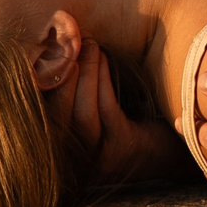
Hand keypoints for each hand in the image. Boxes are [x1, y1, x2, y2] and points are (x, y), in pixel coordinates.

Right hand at [55, 39, 183, 191]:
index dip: (38, 83)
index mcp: (60, 151)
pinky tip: (103, 59)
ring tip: (89, 45)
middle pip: (56, 118)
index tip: (42, 52)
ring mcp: (100, 159)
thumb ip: (68, 90)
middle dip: (60, 76)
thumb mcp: (89, 106)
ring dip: (85, 74)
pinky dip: (102, 81)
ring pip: (83, 115)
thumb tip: (50, 46)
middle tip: (68, 44)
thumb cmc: (124, 118)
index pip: (41, 118)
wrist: (168, 146)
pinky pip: (107, 111)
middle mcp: (75, 162)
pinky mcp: (124, 148)